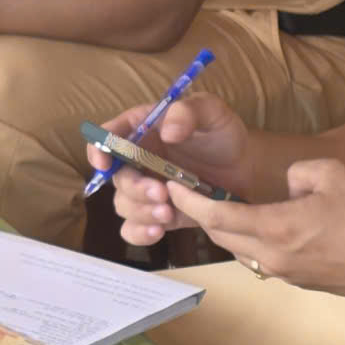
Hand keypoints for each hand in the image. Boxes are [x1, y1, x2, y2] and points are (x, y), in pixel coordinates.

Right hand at [94, 90, 250, 249]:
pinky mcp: (158, 214)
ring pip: (124, 205)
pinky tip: (158, 231)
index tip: (104, 163)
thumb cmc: (224, 135)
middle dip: (134, 188)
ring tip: (168, 213)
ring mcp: (146, 190)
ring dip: (141, 211)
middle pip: (116, 177)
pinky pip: (134, 229)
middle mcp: (137, 160)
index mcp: (142, 129)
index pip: (108, 135)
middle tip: (161, 193)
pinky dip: (140, 233)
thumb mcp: (212, 113)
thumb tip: (168, 132)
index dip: (98, 148)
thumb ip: (189, 112)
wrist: (247, 169)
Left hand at [168, 157, 344, 296]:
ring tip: (221, 204)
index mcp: (275, 228)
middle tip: (188, 192)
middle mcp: (270, 256)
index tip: (172, 186)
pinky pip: (259, 257)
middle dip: (200, 213)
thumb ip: (298, 172)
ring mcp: (281, 272)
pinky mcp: (295, 280)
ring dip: (225, 227)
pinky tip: (259, 224)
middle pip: (219, 234)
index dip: (189, 200)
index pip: (215, 215)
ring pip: (239, 248)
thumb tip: (287, 187)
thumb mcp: (332, 174)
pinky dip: (249, 239)